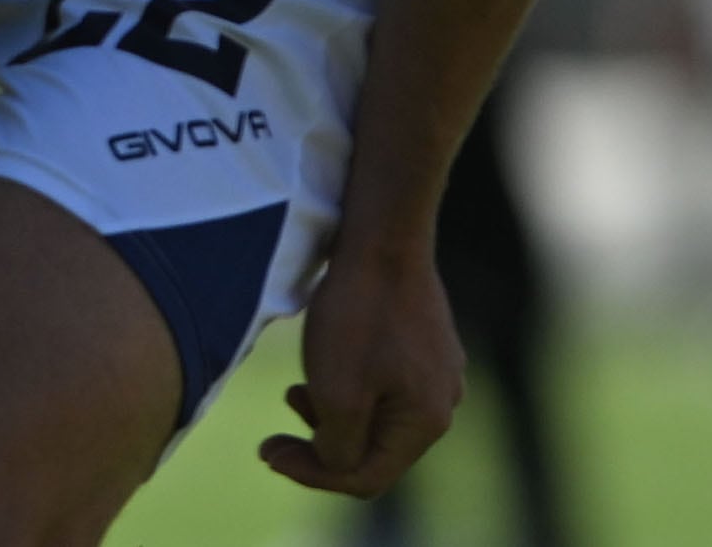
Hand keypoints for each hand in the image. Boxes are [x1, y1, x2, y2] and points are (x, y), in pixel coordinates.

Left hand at [260, 230, 461, 500]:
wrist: (382, 234)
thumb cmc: (358, 314)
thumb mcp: (338, 394)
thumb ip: (338, 449)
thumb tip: (338, 467)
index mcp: (426, 422)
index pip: (365, 477)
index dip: (311, 475)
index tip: (268, 452)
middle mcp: (443, 402)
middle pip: (372, 449)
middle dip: (319, 444)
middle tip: (273, 433)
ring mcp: (439, 370)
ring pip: (376, 417)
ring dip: (330, 415)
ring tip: (293, 391)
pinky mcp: (427, 343)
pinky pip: (385, 385)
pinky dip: (349, 387)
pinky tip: (323, 364)